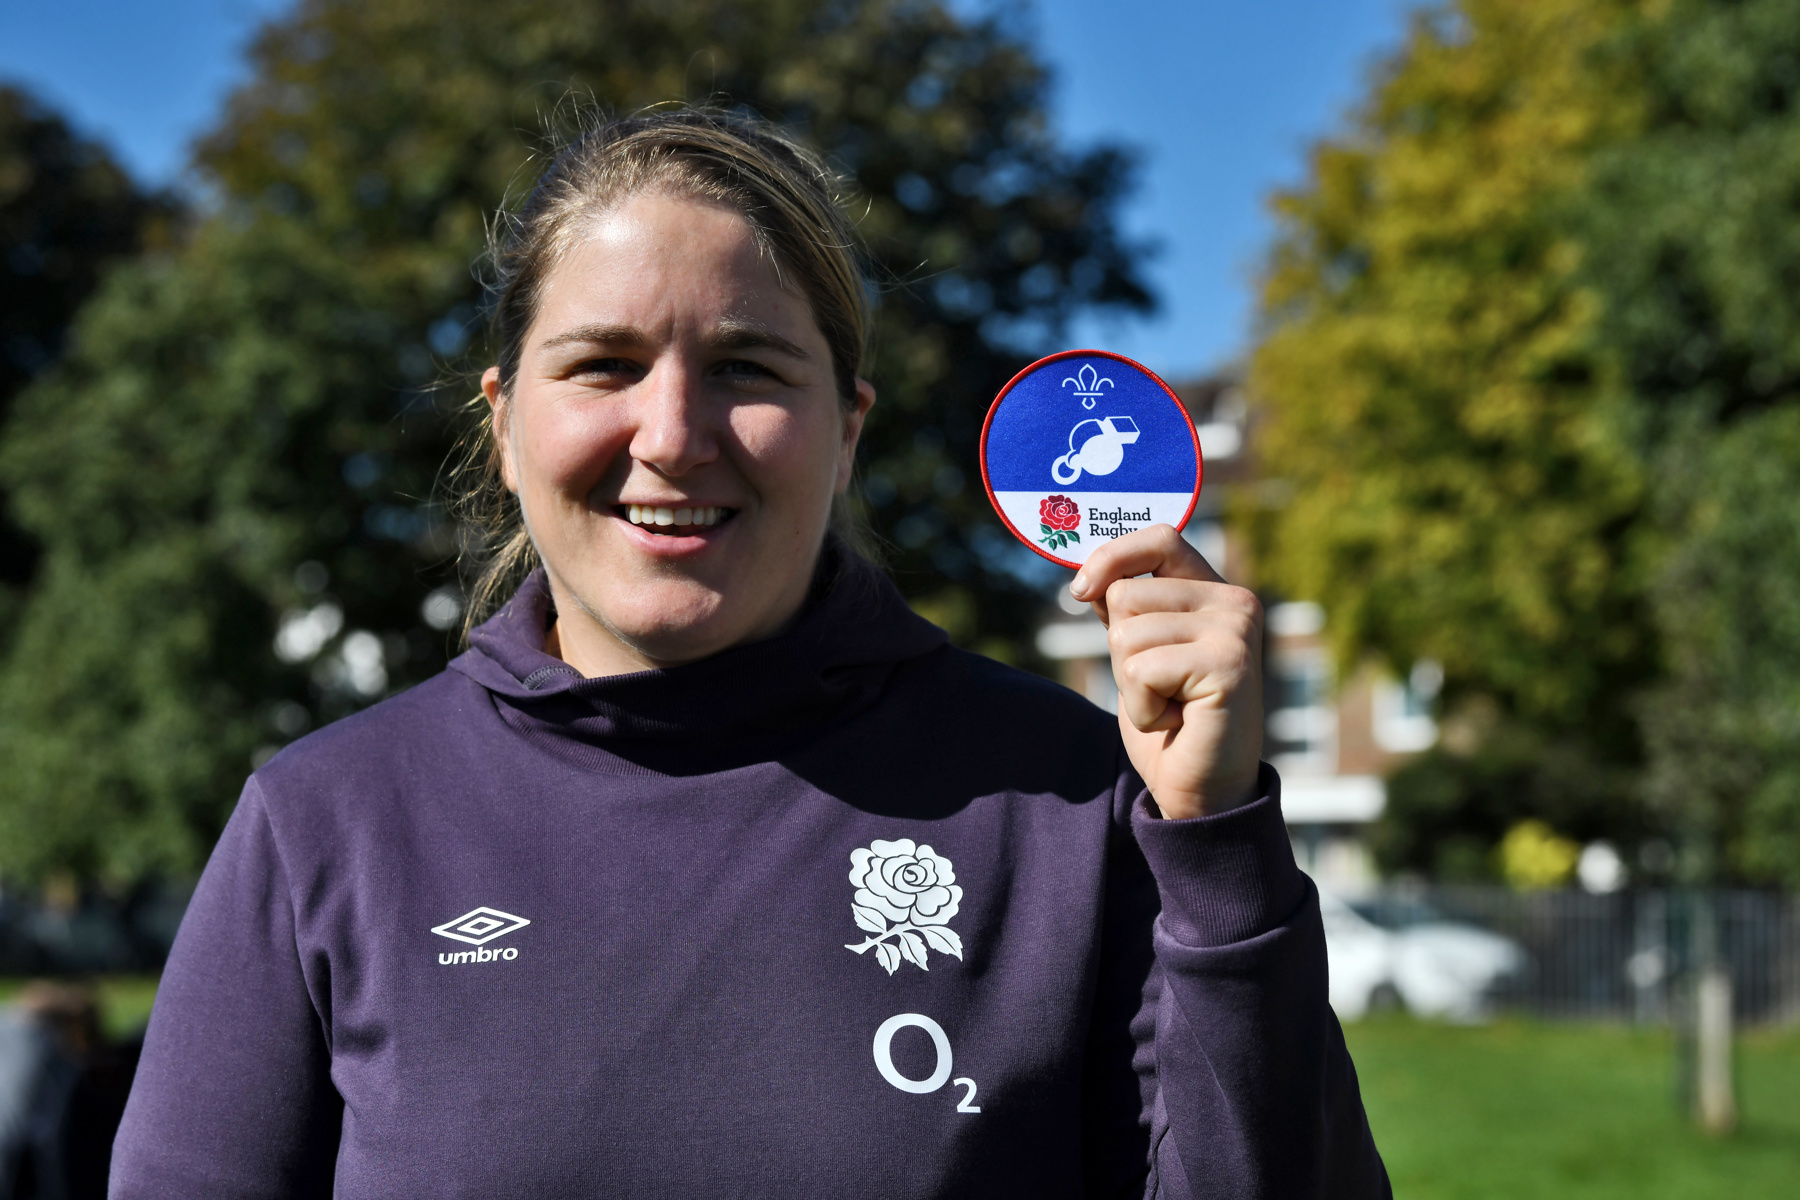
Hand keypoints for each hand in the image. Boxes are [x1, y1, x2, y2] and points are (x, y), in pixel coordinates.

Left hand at [1071, 525, 1263, 819]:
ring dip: (1131, 684)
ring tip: (1171, 705)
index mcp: (1216, 592)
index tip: (1080, 592)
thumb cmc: (1172, 721)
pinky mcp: (1228, 667)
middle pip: (1125, 595)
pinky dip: (1144, 708)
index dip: (1113, 557)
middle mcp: (1235, 602)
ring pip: (1126, 634)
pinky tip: (1178, 723)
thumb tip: (1088, 576)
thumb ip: (1127, 611)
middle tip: (1161, 688)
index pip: (1160, 539)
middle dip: (1120, 650)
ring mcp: (1236, 633)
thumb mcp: (1142, 653)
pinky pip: (1142, 670)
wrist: (1203, 791)